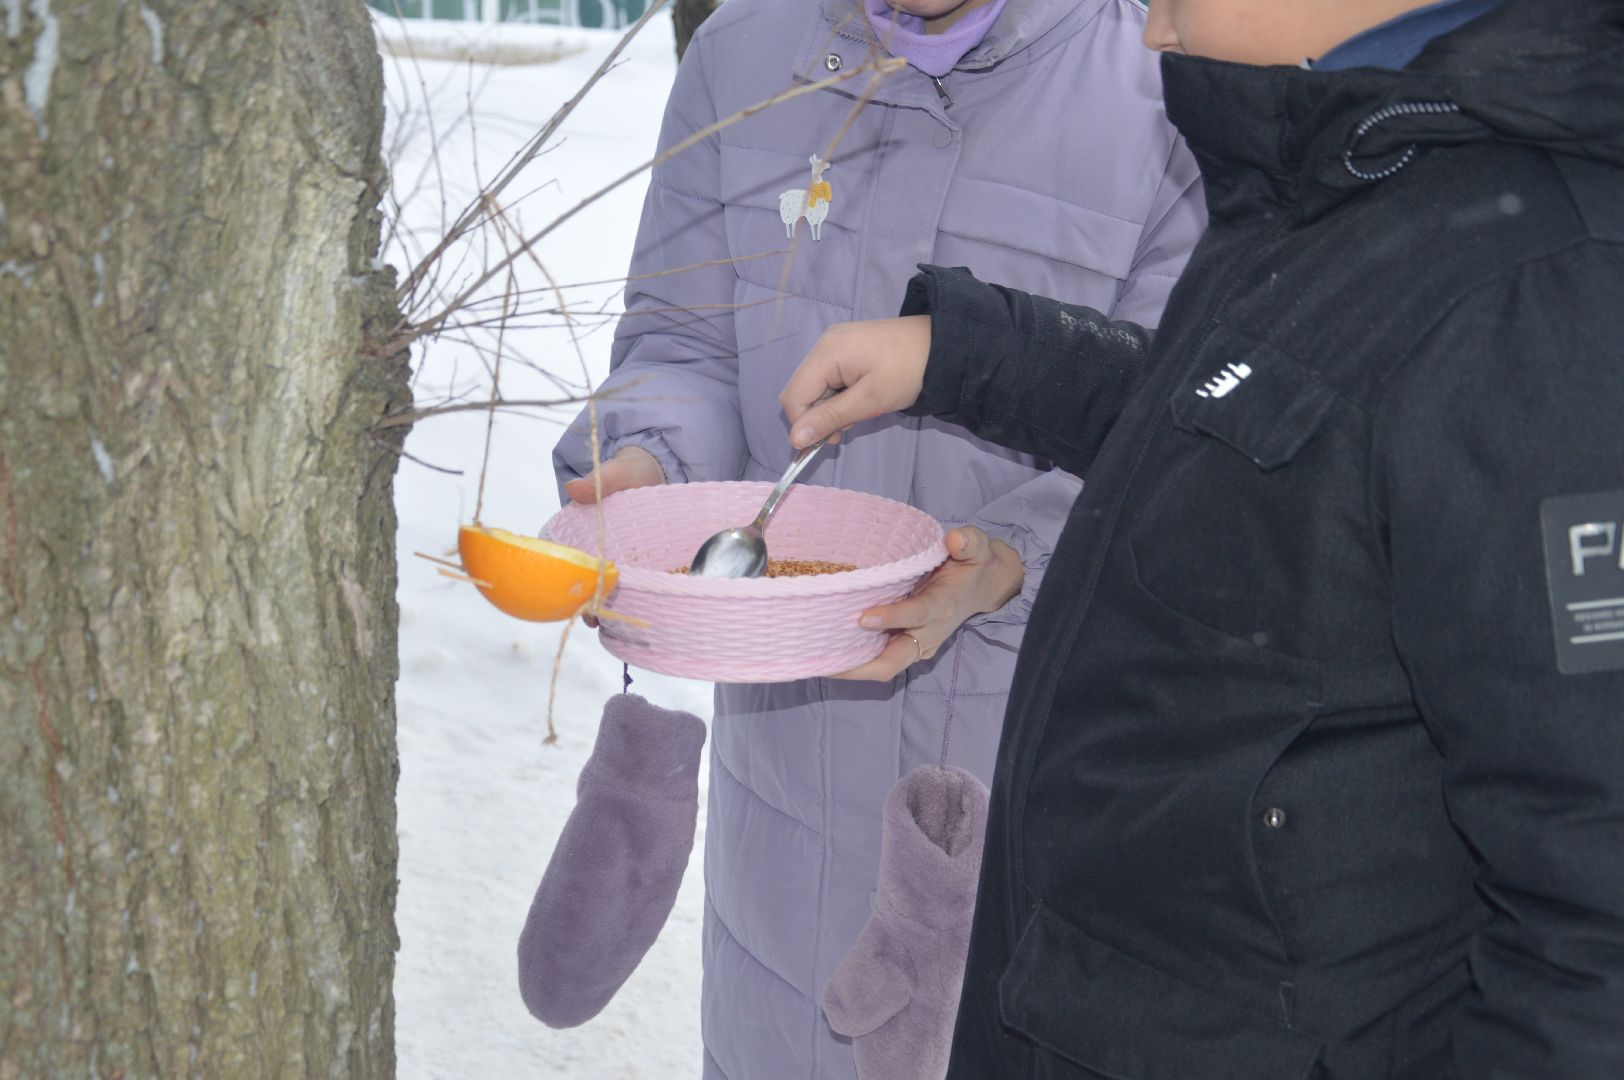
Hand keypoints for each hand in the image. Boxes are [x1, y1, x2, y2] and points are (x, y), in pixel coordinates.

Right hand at [566, 446, 664, 626]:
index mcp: (583, 532)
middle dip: (587, 600)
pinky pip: (635, 582)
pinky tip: (639, 610)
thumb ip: (597, 481)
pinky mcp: (643, 560)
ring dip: (610, 604)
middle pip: (587, 580)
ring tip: (613, 621)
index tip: (568, 596)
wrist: (658, 468)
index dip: (563, 580)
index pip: (567, 560)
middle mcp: (598, 548)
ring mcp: (621, 557)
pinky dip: (635, 595)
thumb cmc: (629, 471)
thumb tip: (574, 488)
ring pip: (610, 586)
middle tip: (592, 617)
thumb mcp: (613, 473)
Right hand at [779, 316, 930, 449]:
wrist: (944, 346)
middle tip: (850, 425)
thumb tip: (795, 439)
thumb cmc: (908, 372)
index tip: (832, 439)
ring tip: (861, 409)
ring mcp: (835, 343)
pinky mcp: (847, 347)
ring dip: (831, 406)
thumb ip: (830, 418)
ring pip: (816, 386)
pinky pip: (830, 376)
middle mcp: (824, 344)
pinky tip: (861, 397)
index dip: (804, 424)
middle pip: (802, 390)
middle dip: (819, 415)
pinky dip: (839, 394)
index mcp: (826, 353)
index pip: (793, 397)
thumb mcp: (869, 400)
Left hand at [832, 527, 1022, 680]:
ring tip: (814, 658)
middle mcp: (927, 633)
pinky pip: (877, 659)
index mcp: (942, 606)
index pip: (916, 615)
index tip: (863, 617)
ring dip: (850, 666)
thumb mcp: (977, 549)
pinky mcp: (904, 644)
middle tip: (824, 658)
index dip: (891, 617)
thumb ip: (969, 543)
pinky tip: (824, 651)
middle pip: (892, 661)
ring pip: (881, 666)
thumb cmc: (972, 566)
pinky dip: (853, 660)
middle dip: (859, 665)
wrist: (982, 587)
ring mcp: (915, 643)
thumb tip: (955, 539)